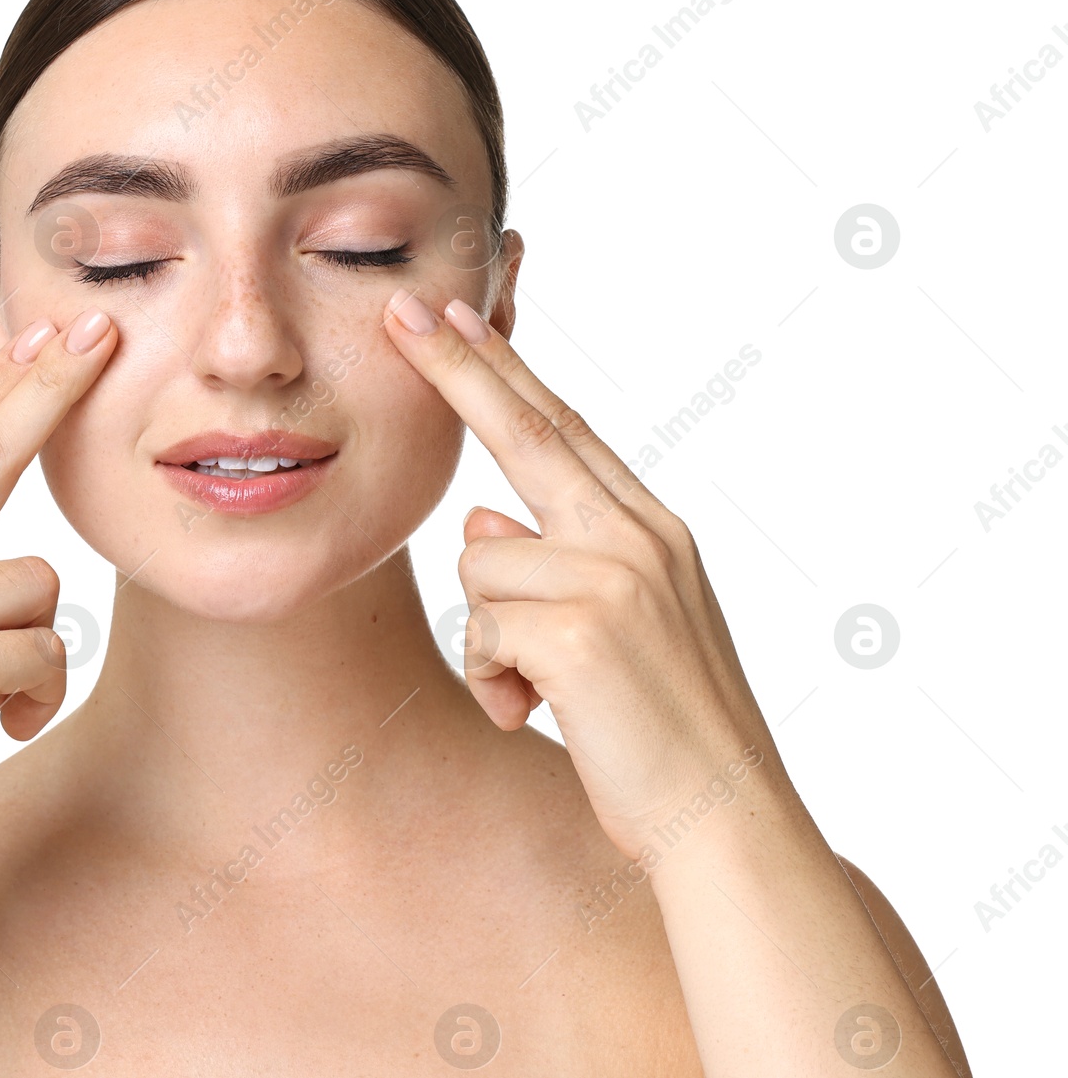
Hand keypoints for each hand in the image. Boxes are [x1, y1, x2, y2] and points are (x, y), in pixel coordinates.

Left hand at [383, 288, 783, 860]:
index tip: (461, 316)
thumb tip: (478, 526)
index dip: (506, 371)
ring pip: (480, 567)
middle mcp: (639, 535)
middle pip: (528, 432)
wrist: (724, 822)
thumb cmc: (662, 731)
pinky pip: (482, 630)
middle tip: (406, 309)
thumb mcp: (618, 630)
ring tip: (547, 695)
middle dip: (461, 367)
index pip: (565, 429)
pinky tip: (543, 717)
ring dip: (492, 641)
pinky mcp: (582, 629)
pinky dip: (495, 682)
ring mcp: (615, 576)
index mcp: (652, 529)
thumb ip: (556, 565)